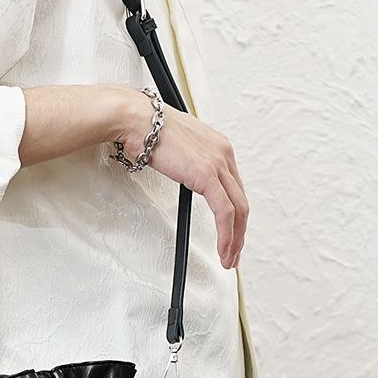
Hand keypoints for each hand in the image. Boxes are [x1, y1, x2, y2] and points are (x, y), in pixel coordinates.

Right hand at [118, 89, 248, 268]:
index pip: (233, 187)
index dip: (234, 214)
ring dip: (235, 239)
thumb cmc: (145, 129)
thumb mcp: (173, 147)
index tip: (229, 232)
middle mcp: (223, 153)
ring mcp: (218, 163)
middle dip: (239, 232)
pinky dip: (227, 235)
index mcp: (217, 146)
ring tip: (228, 259)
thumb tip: (181, 171)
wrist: (136, 119)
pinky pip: (225, 213)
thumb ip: (184, 161)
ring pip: (238, 210)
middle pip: (241, 200)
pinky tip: (223, 250)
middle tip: (233, 253)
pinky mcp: (208, 175)